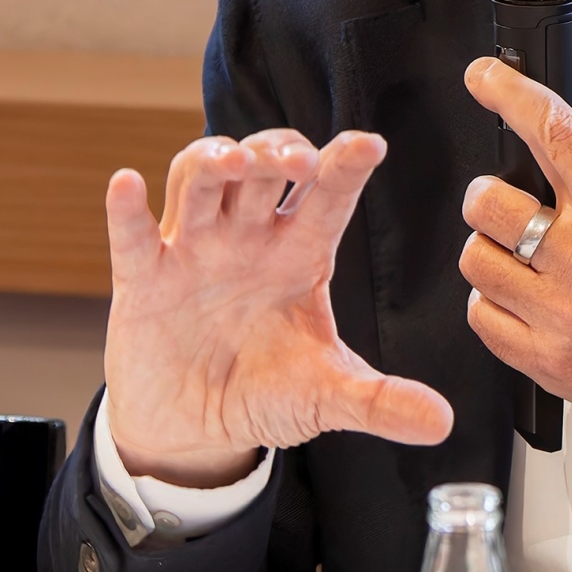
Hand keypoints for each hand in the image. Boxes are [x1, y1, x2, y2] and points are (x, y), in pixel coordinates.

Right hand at [104, 127, 452, 484]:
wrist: (194, 427)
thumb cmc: (266, 393)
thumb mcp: (326, 398)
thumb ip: (380, 403)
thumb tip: (443, 424)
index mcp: (300, 255)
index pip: (327, 198)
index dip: (345, 166)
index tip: (368, 145)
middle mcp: (248, 239)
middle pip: (263, 169)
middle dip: (278, 152)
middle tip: (298, 159)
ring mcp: (193, 251)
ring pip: (200, 181)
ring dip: (213, 162)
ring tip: (231, 162)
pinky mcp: (143, 279)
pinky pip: (133, 235)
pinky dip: (127, 210)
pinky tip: (127, 183)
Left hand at [460, 59, 571, 435]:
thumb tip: (566, 115)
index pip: (554, 133)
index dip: (509, 94)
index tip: (484, 78)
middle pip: (489, 201)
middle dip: (489, 194)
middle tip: (510, 205)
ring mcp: (562, 312)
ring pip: (475, 258)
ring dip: (492, 252)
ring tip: (524, 260)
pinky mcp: (545, 357)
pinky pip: (480, 314)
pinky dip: (493, 303)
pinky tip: (525, 299)